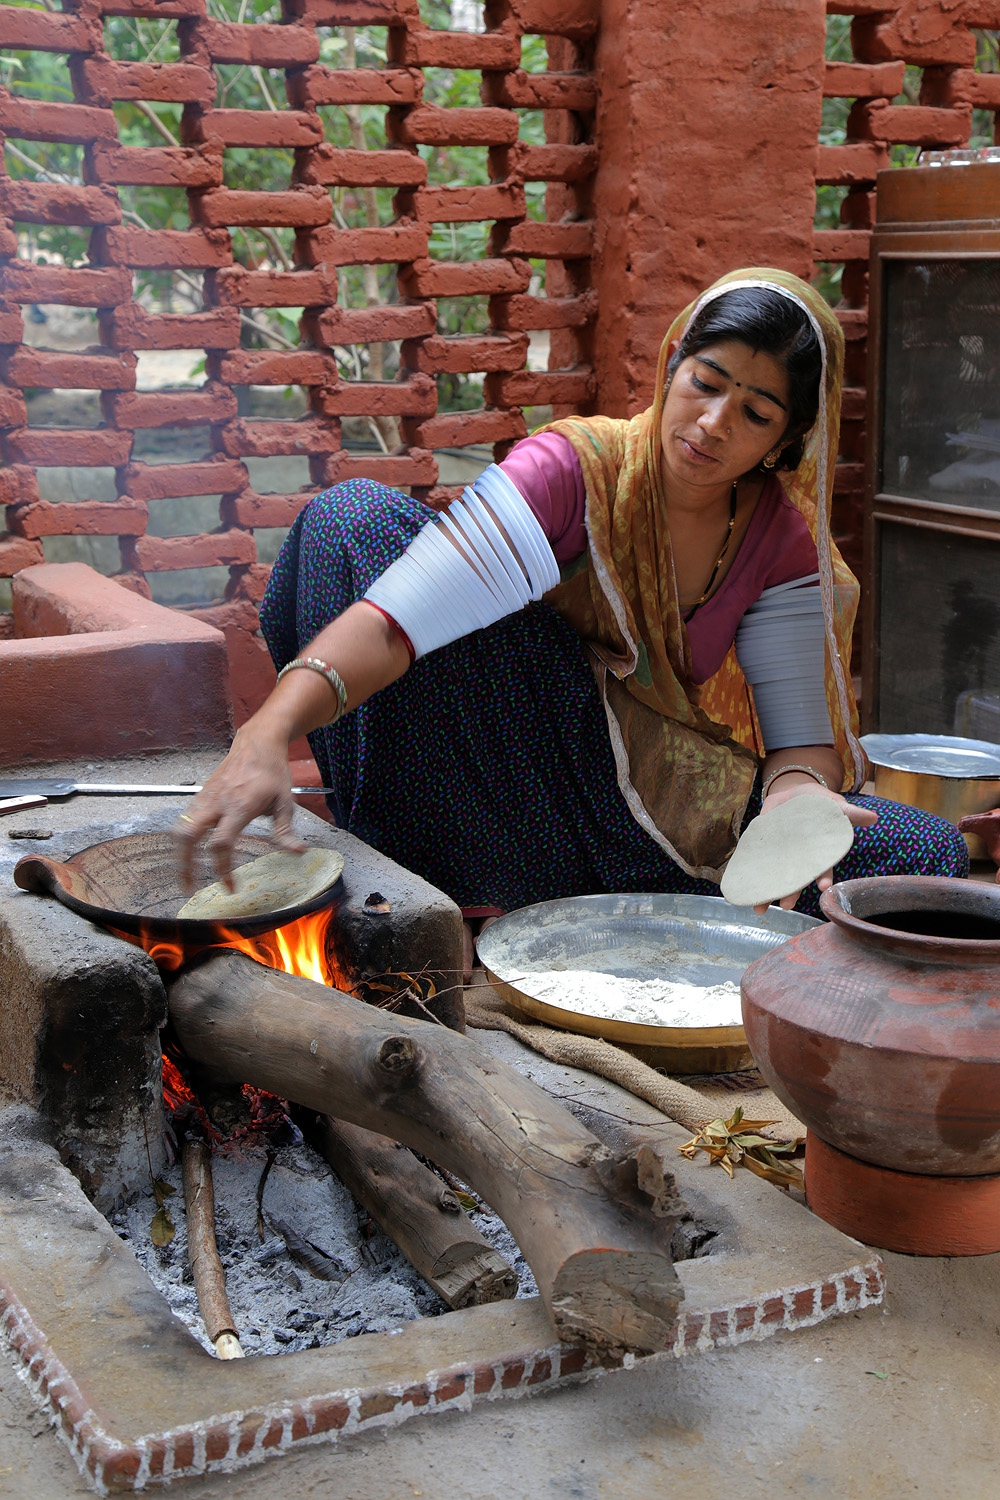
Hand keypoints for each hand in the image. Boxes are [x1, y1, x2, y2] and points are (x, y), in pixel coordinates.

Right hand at [172, 723, 305, 892]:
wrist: (258, 743)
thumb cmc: (272, 771)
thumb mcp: (285, 801)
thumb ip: (286, 831)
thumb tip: (298, 852)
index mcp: (239, 806)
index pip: (222, 843)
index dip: (222, 868)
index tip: (229, 886)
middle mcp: (217, 802)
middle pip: (187, 836)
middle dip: (184, 864)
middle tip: (188, 886)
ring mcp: (206, 797)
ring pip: (180, 828)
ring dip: (179, 853)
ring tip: (185, 874)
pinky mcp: (201, 795)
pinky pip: (185, 819)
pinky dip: (183, 838)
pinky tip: (190, 851)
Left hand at [752, 779, 877, 915]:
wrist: (791, 794)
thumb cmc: (818, 802)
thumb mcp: (833, 803)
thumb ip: (848, 812)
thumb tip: (873, 817)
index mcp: (818, 851)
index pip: (822, 868)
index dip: (823, 878)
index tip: (823, 888)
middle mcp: (800, 858)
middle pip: (797, 879)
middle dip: (792, 893)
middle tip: (787, 905)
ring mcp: (782, 855)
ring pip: (777, 877)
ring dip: (769, 893)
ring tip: (760, 907)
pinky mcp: (766, 849)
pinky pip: (759, 865)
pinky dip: (751, 877)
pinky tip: (745, 890)